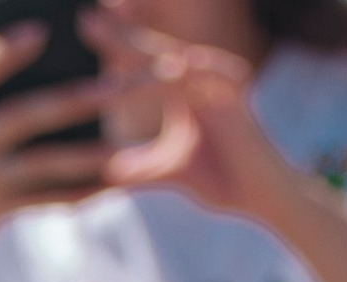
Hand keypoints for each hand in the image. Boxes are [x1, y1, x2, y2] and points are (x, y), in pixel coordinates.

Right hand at [0, 29, 115, 279]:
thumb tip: (58, 84)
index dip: (6, 50)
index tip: (43, 30)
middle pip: (28, 112)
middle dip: (80, 96)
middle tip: (123, 84)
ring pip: (41, 161)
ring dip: (88, 154)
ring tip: (126, 147)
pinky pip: (41, 201)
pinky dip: (76, 193)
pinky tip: (110, 185)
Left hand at [83, 11, 301, 223]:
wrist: (263, 198)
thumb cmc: (223, 181)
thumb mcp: (171, 173)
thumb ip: (140, 168)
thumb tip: (106, 174)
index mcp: (184, 90)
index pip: (144, 62)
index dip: (116, 44)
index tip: (83, 25)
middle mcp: (201, 80)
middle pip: (155, 52)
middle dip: (121, 35)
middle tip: (85, 17)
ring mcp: (219, 87)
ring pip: (174, 66)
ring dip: (140, 57)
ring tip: (107, 47)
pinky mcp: (237, 101)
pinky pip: (208, 82)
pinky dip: (188, 73)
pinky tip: (169, 63)